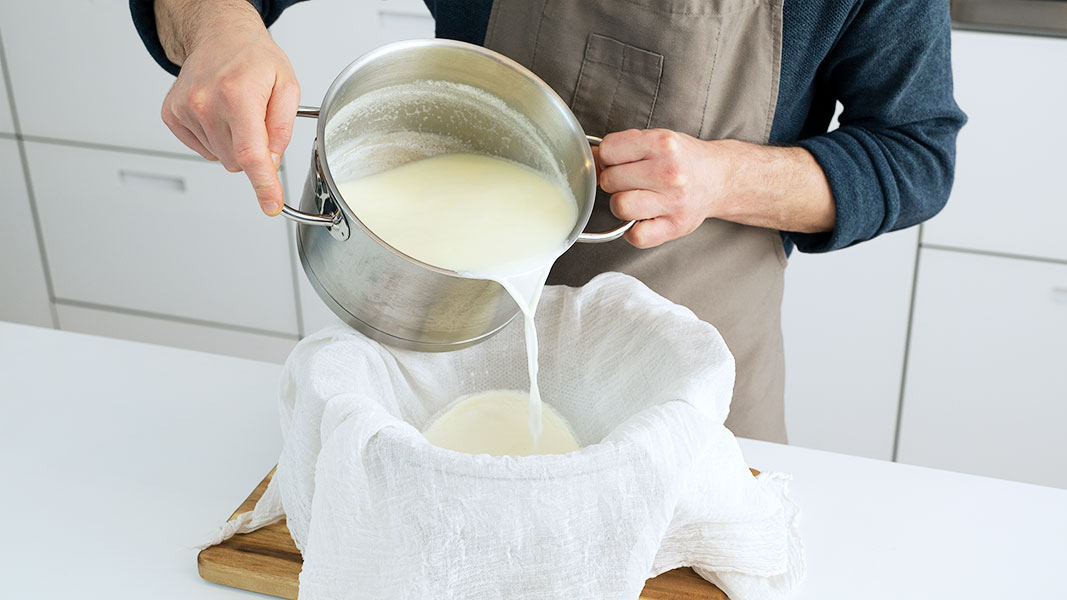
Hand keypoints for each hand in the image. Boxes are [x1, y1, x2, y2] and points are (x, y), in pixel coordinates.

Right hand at [158, 0, 299, 215]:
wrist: (219, 35)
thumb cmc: (254, 58)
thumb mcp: (287, 86)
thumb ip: (284, 127)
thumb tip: (272, 160)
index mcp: (238, 95)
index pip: (250, 153)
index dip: (263, 184)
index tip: (269, 204)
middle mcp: (206, 103)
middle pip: (237, 161)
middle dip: (253, 151)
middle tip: (256, 120)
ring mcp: (185, 110)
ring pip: (220, 158)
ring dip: (234, 143)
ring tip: (236, 111)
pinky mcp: (172, 115)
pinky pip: (203, 149)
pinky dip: (216, 138)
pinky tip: (219, 114)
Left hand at [596, 129, 835, 246]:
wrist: (719, 178)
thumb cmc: (683, 159)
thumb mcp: (656, 140)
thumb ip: (623, 146)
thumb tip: (588, 156)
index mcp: (663, 144)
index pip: (608, 151)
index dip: (607, 157)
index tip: (617, 161)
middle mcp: (669, 172)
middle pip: (610, 180)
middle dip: (614, 181)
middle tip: (631, 181)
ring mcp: (673, 201)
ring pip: (620, 206)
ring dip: (622, 204)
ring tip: (637, 198)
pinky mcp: (675, 227)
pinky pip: (635, 236)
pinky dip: (633, 230)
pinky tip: (644, 217)